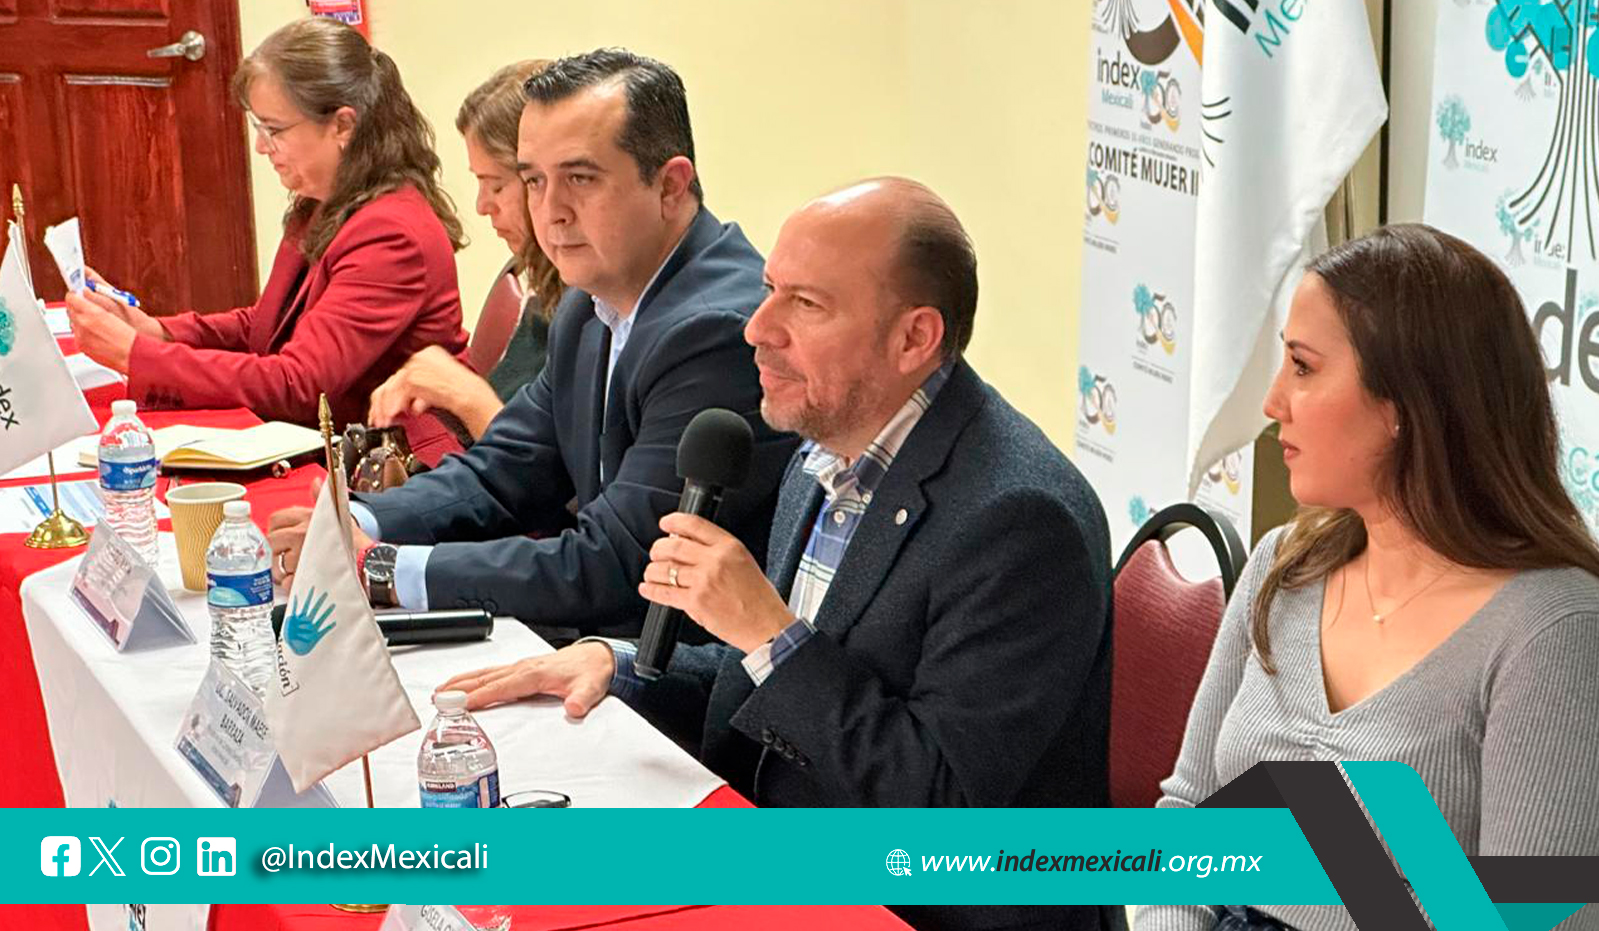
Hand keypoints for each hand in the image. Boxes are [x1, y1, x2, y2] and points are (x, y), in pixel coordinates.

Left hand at [72, 275, 165, 338]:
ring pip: (72, 321)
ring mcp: (82, 336)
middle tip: (86, 302)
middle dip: (77, 304)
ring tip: (93, 317)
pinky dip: (83, 329)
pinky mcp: (82, 345)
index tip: (79, 290)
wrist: (135, 348)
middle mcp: (85, 324)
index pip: (73, 296)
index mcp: (93, 311)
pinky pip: (77, 333)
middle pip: (70, 308)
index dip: (76, 292)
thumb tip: (86, 271)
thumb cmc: (131, 322)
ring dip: (79, 317)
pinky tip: (95, 329)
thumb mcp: (117, 298)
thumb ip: (98, 283)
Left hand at [265, 476, 371, 587]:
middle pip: (272, 543)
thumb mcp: (340, 514)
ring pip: (276, 565)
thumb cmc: (357, 543)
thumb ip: (322, 499)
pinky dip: (294, 586)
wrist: (371, 564)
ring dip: (284, 571)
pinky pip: (287, 582)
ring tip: (299, 572)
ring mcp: (300, 555)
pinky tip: (305, 583)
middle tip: (290, 559)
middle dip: (277, 553)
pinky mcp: (303, 576)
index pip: (276, 520)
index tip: (283, 539)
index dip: (277, 531)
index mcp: (307, 517)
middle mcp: (300, 534)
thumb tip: (316, 481)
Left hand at [368, 345, 503, 438]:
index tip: (390, 408)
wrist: (473, 397)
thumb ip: (423, 391)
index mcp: (430, 353)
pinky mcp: (415, 377)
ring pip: (392, 387)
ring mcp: (417, 365)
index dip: (394, 393)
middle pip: (394, 379)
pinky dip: (393, 407)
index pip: (404, 372)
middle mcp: (421, 355)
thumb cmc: (466, 395)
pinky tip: (395, 416)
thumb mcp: (442, 387)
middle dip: (385, 402)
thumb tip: (411, 404)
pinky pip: (397, 394)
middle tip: (381, 417)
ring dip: (386, 407)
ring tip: (386, 421)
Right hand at [437, 641, 614, 716]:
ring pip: (484, 673)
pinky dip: (472, 677)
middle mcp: (523, 668)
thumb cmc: (591, 672)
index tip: (460, 705)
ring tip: (439, 692)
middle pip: (485, 678)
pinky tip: (462, 683)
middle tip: (437, 700)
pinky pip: (491, 672)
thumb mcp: (590, 688)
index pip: (501, 687)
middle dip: (459, 688)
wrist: (598, 657)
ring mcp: (520, 666)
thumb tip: (574, 708)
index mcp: (534, 674)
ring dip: (461, 681)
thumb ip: (582, 699)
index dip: (480, 696)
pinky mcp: (521, 668)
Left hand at [639, 512, 793, 652]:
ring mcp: (704, 581)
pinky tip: (648, 588)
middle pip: (673, 545)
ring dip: (652, 571)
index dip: (674, 521)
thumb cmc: (759, 598)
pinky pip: (665, 592)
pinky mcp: (696, 602)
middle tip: (656, 553)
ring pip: (665, 569)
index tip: (665, 524)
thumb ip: (718, 552)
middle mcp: (715, 560)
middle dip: (658, 549)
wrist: (767, 625)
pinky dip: (651, 590)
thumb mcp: (744, 562)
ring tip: (651, 573)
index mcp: (730, 546)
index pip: (695, 525)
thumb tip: (687, 547)